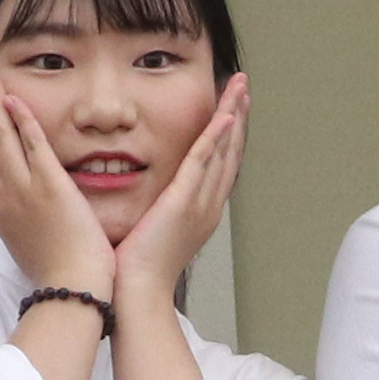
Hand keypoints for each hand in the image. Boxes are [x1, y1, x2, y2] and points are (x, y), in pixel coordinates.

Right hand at [0, 76, 118, 303]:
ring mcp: (25, 189)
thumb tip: (19, 204)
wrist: (70, 289)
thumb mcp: (25, 239)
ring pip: (0, 137)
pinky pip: (33, 143)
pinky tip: (15, 98)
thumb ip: (20, 214)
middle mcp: (4, 195)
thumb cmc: (55, 269)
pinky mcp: (50, 186)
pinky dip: (22, 118)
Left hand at [115, 73, 247, 317]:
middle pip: (229, 152)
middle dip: (237, 116)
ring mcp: (200, 203)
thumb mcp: (151, 232)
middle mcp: (208, 205)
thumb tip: (144, 197)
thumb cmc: (136, 271)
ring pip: (222, 150)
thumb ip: (154, 210)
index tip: (230, 107)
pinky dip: (216, 137)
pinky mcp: (183, 202)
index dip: (227, 134)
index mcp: (201, 212)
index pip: (218, 164)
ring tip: (239, 87)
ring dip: (233, 115)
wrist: (137, 293)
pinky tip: (226, 114)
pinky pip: (203, 161)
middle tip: (242, 86)